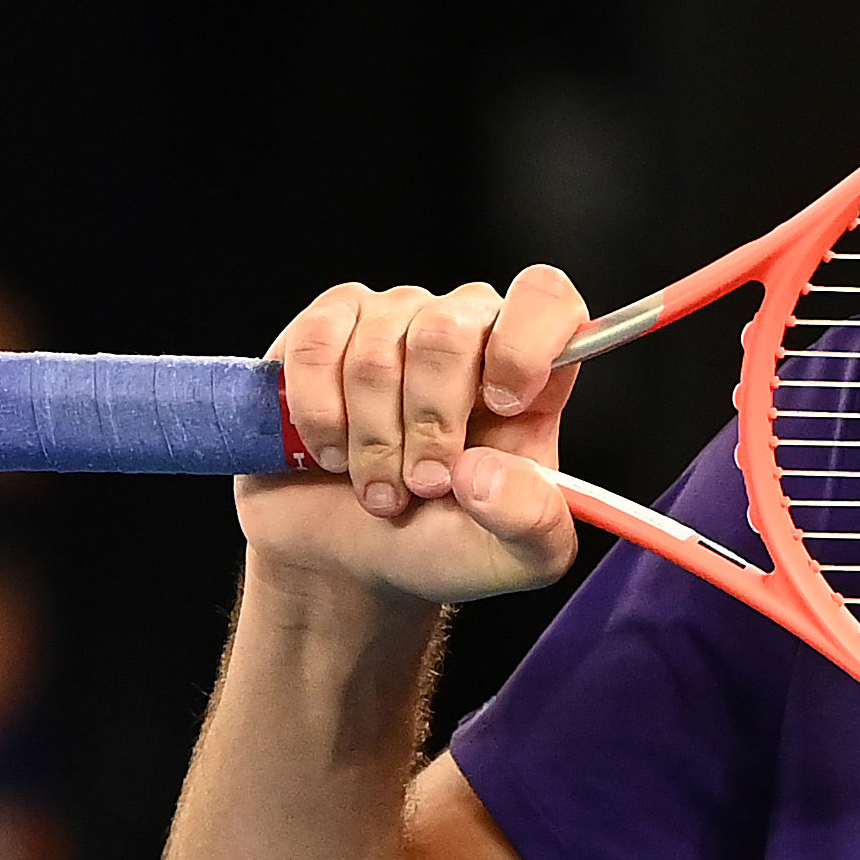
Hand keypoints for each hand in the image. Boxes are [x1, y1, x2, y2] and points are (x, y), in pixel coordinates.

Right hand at [234, 265, 590, 605]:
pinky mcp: (325, 329)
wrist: (347, 561)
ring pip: (376, 351)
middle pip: (447, 331)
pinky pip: (316, 345)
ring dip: (371, 440)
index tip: (504, 406)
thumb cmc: (441, 546)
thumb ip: (533, 521)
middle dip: (427, 425)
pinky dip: (318, 415)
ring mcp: (392, 321)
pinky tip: (329, 452)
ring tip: (378, 485)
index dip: (524, 342)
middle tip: (423, 485)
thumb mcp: (514, 559)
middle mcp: (465, 329)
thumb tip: (485, 471)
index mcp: (531, 370)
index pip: (544, 298)